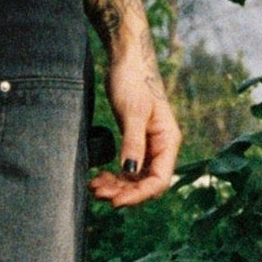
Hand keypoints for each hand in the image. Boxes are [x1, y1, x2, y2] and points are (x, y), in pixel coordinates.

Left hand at [89, 51, 181, 207]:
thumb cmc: (133, 80)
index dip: (139, 195)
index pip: (159, 180)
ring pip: (134, 178)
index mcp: (168, 141)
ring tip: (94, 187)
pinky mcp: (133, 141)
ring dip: (116, 186)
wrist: (126, 60)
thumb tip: (130, 172)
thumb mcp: (133, 112)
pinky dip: (113, 176)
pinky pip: (126, 168)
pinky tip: (99, 178)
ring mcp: (147, 146)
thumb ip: (133, 142)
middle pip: (146, 183)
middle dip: (123, 192)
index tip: (117, 202)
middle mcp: (160, 147)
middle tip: (98, 193)